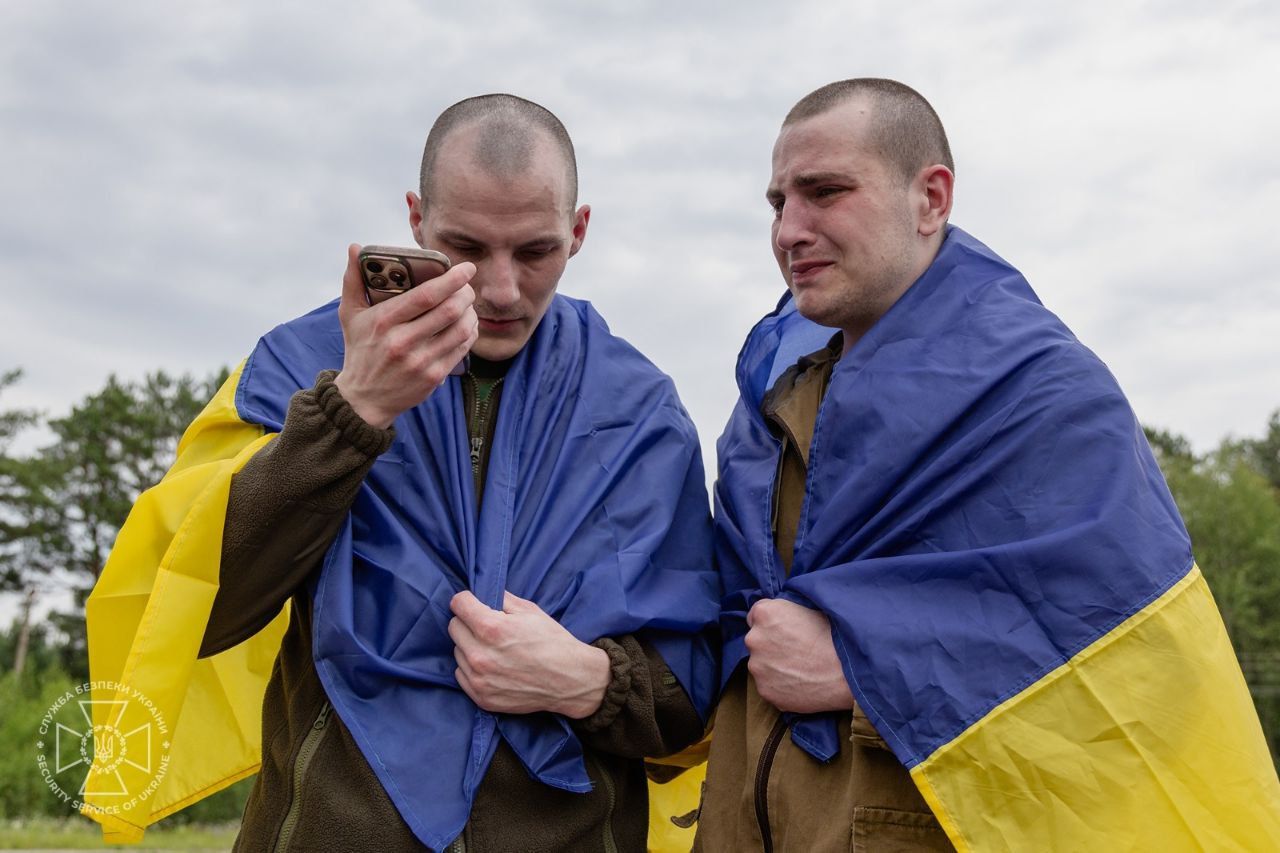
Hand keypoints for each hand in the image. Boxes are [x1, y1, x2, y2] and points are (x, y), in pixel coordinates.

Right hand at [333, 244, 478, 427]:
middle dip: (466, 293)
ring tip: (467, 304)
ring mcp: (420, 361)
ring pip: (461, 329)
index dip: (452, 279)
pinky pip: (462, 349)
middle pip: (449, 310)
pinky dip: (470, 333)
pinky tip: (466, 324)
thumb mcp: (350, 315)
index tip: (467, 268)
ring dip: (471, 312)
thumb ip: (353, 280)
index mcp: (384, 321)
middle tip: (468, 285)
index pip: (426, 295)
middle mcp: (403, 342)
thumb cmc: (360, 350)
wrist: (363, 399)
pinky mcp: (433, 377)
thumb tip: (354, 247)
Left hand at [448, 591, 610, 718]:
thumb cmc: (552, 642)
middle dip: (468, 622)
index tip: (473, 603)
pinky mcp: (481, 697)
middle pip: (454, 627)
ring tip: (493, 648)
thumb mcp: (530, 610)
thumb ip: (501, 598)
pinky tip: (492, 665)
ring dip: (470, 646)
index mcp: (492, 628)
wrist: (569, 679)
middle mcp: (480, 654)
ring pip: (457, 651)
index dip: (467, 600)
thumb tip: (481, 594)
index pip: (458, 604)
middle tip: (487, 626)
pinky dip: (472, 668)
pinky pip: (461, 674)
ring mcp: (479, 678)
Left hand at [745, 598, 853, 713]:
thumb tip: (783, 616)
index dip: (772, 623)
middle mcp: (754, 639)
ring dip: (773, 666)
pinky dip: (779, 685)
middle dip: (770, 644)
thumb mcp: (809, 608)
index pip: (756, 615)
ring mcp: (757, 667)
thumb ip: (786, 611)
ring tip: (799, 669)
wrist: (847, 673)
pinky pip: (768, 685)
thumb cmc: (833, 637)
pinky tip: (799, 683)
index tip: (785, 630)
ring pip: (761, 664)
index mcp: (765, 613)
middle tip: (795, 651)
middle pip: (757, 640)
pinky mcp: (764, 690)